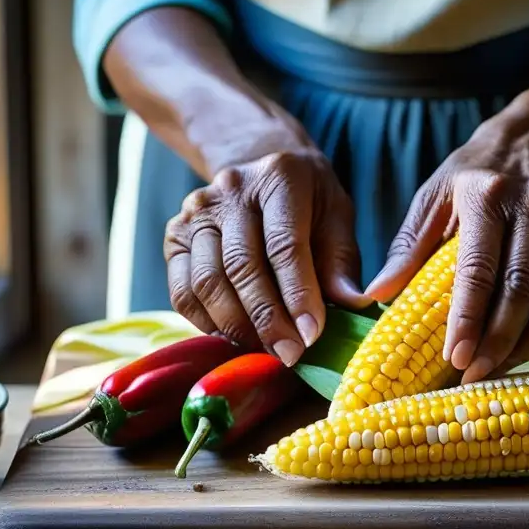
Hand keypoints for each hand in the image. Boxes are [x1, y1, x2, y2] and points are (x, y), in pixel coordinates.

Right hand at [165, 147, 370, 365]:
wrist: (262, 174)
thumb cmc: (309, 203)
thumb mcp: (337, 218)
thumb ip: (341, 262)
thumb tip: (353, 305)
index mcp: (280, 177)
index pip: (285, 244)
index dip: (298, 295)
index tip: (311, 335)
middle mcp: (230, 189)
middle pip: (242, 266)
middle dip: (267, 319)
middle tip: (290, 354)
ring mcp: (195, 212)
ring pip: (207, 282)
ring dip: (237, 327)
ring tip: (266, 350)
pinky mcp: (174, 237)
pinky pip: (183, 292)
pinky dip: (207, 323)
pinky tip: (235, 338)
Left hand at [366, 113, 528, 382]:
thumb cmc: (473, 176)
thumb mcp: (433, 196)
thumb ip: (408, 247)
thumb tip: (376, 296)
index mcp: (485, 195)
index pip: (478, 267)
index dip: (468, 317)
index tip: (454, 357)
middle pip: (520, 289)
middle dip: (496, 341)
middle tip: (471, 375)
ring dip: (528, 344)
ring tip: (497, 371)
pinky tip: (525, 351)